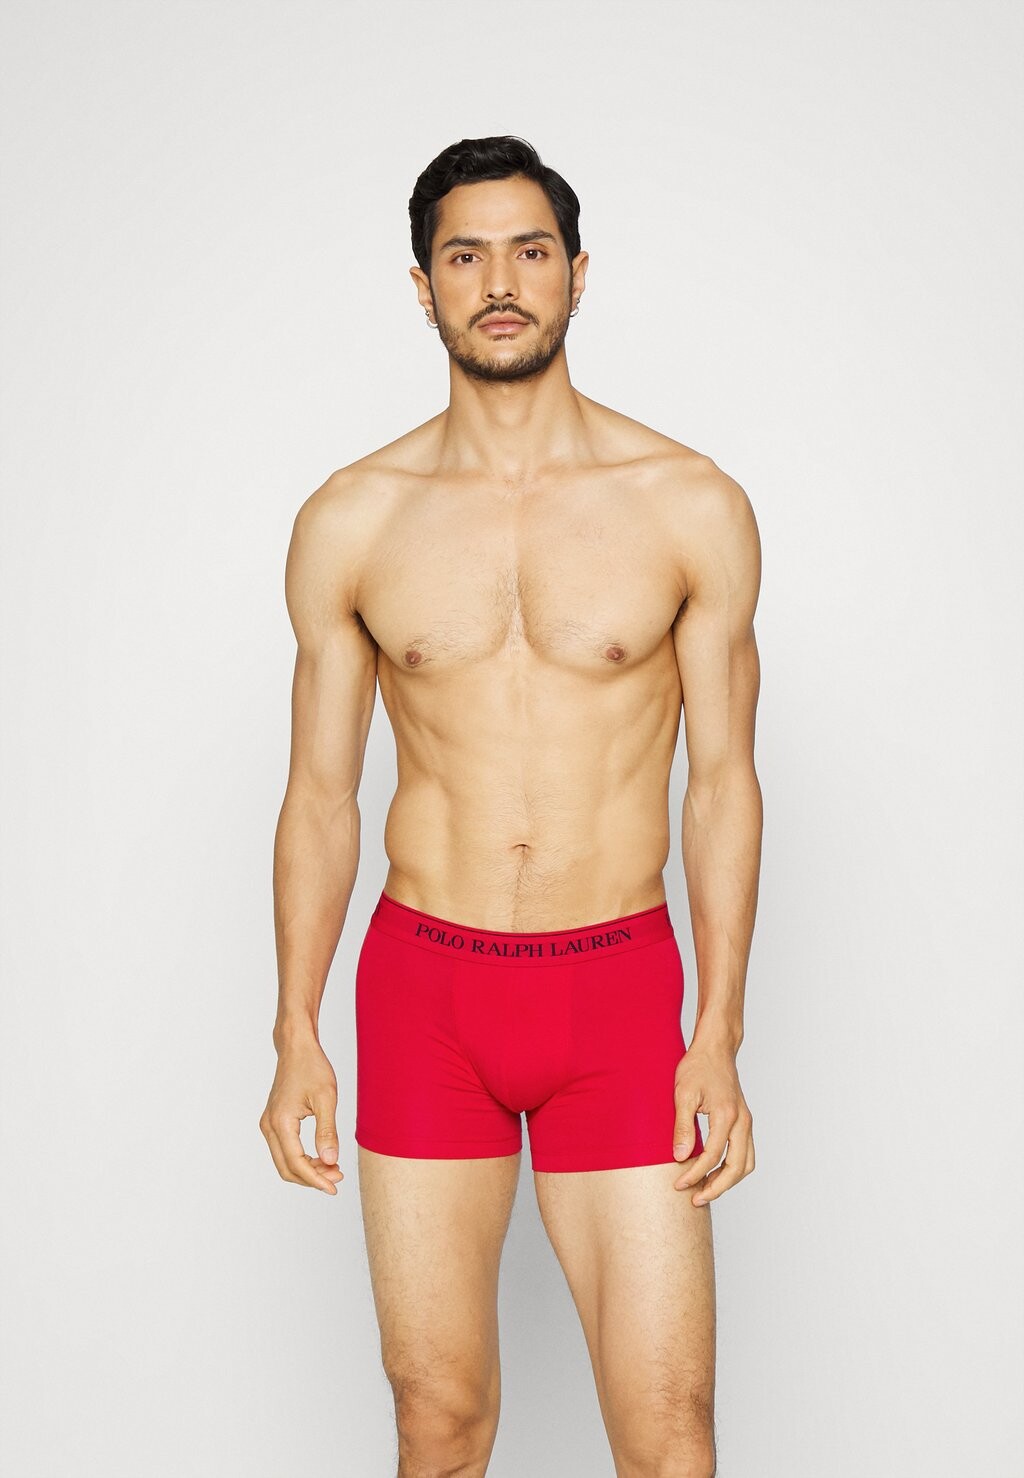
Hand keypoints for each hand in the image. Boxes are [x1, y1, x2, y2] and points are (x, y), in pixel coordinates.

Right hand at [259, 1036, 344, 1193]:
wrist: (297, 1047)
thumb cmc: (312, 1067)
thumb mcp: (326, 1098)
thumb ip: (327, 1131)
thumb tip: (330, 1161)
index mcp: (281, 1122)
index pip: (296, 1163)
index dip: (316, 1180)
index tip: (334, 1187)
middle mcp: (269, 1126)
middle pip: (287, 1168)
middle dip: (312, 1178)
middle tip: (337, 1177)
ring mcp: (269, 1124)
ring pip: (284, 1161)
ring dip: (307, 1170)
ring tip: (333, 1167)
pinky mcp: (274, 1121)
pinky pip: (284, 1149)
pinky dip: (301, 1158)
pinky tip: (321, 1156)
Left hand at [671, 1039, 754, 1206]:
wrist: (715, 1049)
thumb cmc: (698, 1067)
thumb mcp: (683, 1093)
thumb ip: (682, 1127)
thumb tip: (679, 1157)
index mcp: (726, 1115)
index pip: (711, 1156)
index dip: (694, 1174)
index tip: (678, 1184)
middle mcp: (742, 1121)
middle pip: (736, 1167)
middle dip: (716, 1187)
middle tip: (695, 1199)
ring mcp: (746, 1122)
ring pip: (746, 1164)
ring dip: (728, 1181)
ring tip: (705, 1190)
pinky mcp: (744, 1122)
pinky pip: (745, 1153)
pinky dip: (733, 1168)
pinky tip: (714, 1172)